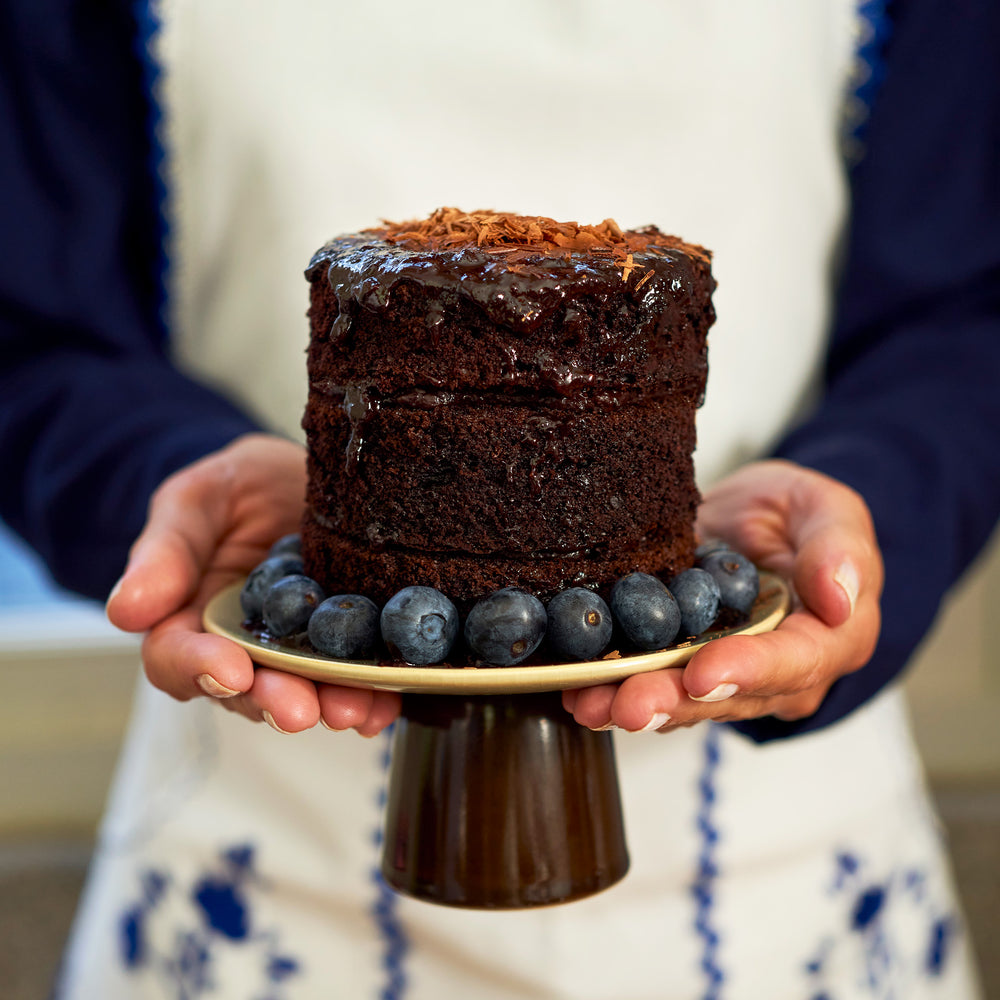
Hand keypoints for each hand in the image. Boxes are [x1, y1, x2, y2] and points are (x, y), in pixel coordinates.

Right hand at [105, 433, 400, 735]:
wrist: (302, 476)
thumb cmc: (238, 487)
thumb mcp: (197, 499)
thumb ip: (166, 549)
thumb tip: (127, 610)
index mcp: (188, 617)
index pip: (177, 657)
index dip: (200, 669)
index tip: (232, 670)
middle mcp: (241, 646)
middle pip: (246, 689)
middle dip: (275, 700)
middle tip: (301, 708)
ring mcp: (297, 652)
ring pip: (305, 691)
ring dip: (328, 706)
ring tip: (355, 709)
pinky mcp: (346, 648)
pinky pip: (356, 679)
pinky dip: (372, 697)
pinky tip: (386, 704)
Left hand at [562, 459, 882, 731]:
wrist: (758, 522)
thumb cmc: (799, 516)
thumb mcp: (828, 510)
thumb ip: (837, 546)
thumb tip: (838, 597)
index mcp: (828, 639)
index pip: (793, 663)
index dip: (747, 671)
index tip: (703, 675)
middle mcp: (778, 674)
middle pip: (728, 697)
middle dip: (674, 702)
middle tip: (629, 706)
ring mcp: (727, 675)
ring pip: (684, 701)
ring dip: (634, 704)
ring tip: (590, 704)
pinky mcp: (684, 666)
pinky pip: (653, 682)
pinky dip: (613, 687)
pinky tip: (579, 689)